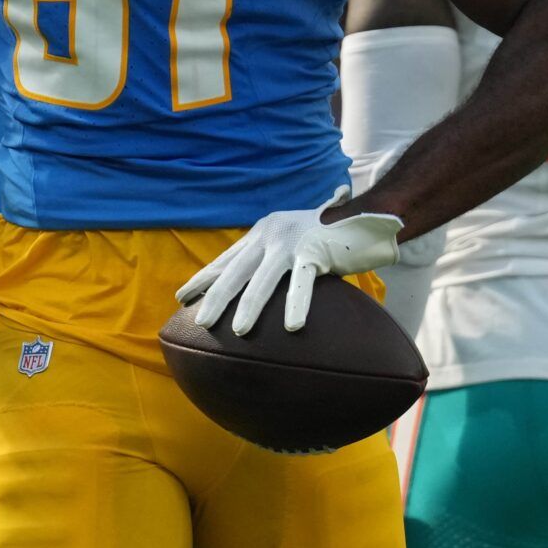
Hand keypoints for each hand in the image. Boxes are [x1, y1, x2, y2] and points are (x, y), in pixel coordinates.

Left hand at [177, 186, 402, 334]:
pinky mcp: (316, 249)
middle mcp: (271, 234)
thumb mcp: (292, 245)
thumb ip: (274, 262)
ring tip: (237, 331)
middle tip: (199, 322)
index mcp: (263, 232)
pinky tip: (292, 326)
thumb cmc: (328, 237)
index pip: (227, 258)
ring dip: (248, 306)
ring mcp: (292, 241)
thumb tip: (254, 293)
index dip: (205, 278)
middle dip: (215, 296)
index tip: (183, 296)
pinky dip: (296, 304)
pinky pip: (303, 282)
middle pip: (235, 269)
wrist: (365, 215)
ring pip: (263, 278)